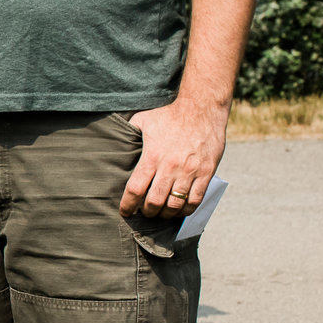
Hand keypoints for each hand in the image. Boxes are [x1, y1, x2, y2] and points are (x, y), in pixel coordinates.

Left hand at [121, 95, 227, 220]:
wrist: (202, 108)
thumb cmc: (169, 114)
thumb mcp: (143, 121)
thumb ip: (130, 134)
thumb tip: (116, 143)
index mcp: (152, 156)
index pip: (135, 189)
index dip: (127, 205)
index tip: (125, 212)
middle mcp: (170, 167)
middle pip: (154, 202)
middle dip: (147, 212)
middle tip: (144, 213)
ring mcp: (190, 171)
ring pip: (175, 205)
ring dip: (166, 214)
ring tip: (161, 213)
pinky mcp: (206, 173)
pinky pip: (195, 200)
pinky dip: (186, 210)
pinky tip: (179, 210)